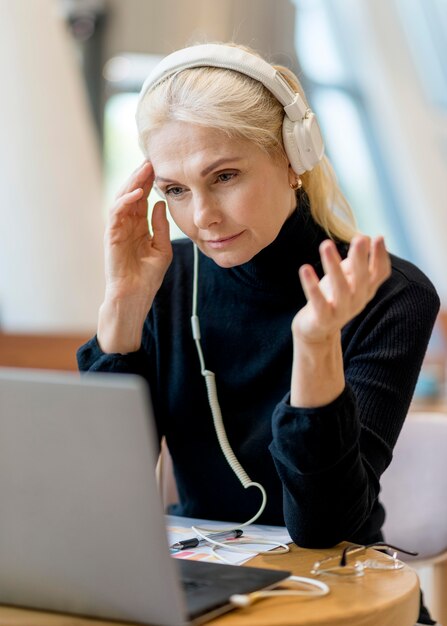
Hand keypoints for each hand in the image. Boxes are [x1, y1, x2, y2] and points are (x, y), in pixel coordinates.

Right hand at [104, 161, 171, 304]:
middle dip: (141, 177)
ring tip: (144, 169)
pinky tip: (137, 193)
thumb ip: (161, 226)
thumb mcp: (162, 249)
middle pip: (132, 194)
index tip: (160, 167)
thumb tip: (159, 203)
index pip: (143, 199)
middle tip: (151, 160)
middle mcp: (127, 225)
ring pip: (122, 199)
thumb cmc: (147, 277)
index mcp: (139, 227)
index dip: (149, 183)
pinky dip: (125, 202)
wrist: (134, 296)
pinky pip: (116, 213)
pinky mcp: (112, 236)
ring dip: (133, 183)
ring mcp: (118, 229)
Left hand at [293, 235, 390, 343]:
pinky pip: (318, 301)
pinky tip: (304, 268)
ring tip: (326, 244)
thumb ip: (354, 261)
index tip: (378, 237)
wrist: (316, 330)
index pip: (380, 273)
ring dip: (333, 266)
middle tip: (359, 238)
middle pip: (362, 279)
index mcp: (366, 289)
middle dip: (360, 258)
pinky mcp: (323, 319)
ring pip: (340, 288)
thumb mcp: (346, 278)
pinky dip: (311, 285)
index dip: (380, 257)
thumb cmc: (332, 297)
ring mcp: (341, 311)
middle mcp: (358, 300)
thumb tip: (363, 237)